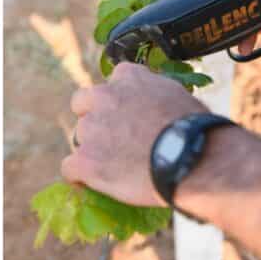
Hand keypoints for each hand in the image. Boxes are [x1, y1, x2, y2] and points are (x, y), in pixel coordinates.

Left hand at [62, 62, 205, 206]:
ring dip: (92, 148)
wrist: (187, 156)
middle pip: (84, 105)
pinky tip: (92, 182)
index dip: (119, 100)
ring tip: (114, 165)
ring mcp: (91, 128)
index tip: (128, 113)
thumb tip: (150, 101)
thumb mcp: (174, 93)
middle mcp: (104, 96)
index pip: (113, 82)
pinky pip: (70, 168)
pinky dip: (80, 176)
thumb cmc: (190, 126)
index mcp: (128, 77)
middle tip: (114, 138)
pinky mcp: (84, 159)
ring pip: (80, 138)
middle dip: (95, 118)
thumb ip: (152, 91)